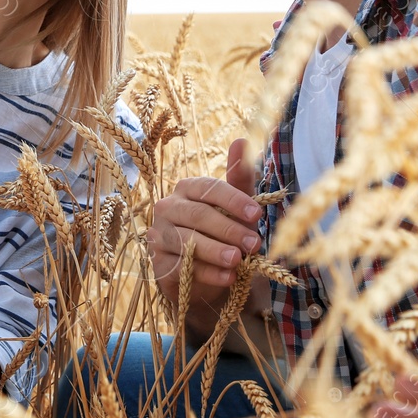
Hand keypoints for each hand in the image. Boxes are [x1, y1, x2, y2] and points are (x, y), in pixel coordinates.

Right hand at [148, 138, 263, 331]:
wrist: (211, 274)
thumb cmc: (224, 233)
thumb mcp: (236, 207)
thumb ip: (240, 177)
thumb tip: (242, 140)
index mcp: (187, 189)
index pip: (208, 188)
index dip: (233, 200)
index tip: (258, 214)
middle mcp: (168, 208)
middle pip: (197, 215)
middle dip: (228, 229)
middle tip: (254, 244)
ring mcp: (159, 236)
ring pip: (187, 241)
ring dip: (216, 251)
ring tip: (239, 261)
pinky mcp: (159, 264)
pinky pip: (183, 267)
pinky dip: (208, 273)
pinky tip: (228, 277)